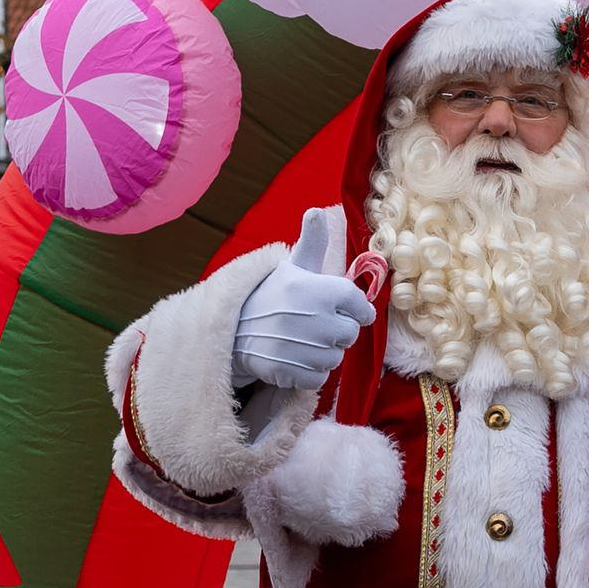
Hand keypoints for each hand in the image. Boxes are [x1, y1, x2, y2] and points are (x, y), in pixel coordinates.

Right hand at [232, 207, 376, 390]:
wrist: (228, 328)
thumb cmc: (269, 294)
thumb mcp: (290, 266)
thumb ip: (312, 243)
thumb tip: (317, 210)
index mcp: (318, 288)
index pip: (360, 306)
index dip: (353, 309)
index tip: (339, 308)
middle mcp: (313, 317)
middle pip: (350, 334)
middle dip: (336, 331)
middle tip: (312, 324)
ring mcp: (301, 346)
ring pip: (336, 358)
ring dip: (323, 352)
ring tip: (299, 339)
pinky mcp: (290, 372)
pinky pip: (320, 377)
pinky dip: (309, 371)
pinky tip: (292, 356)